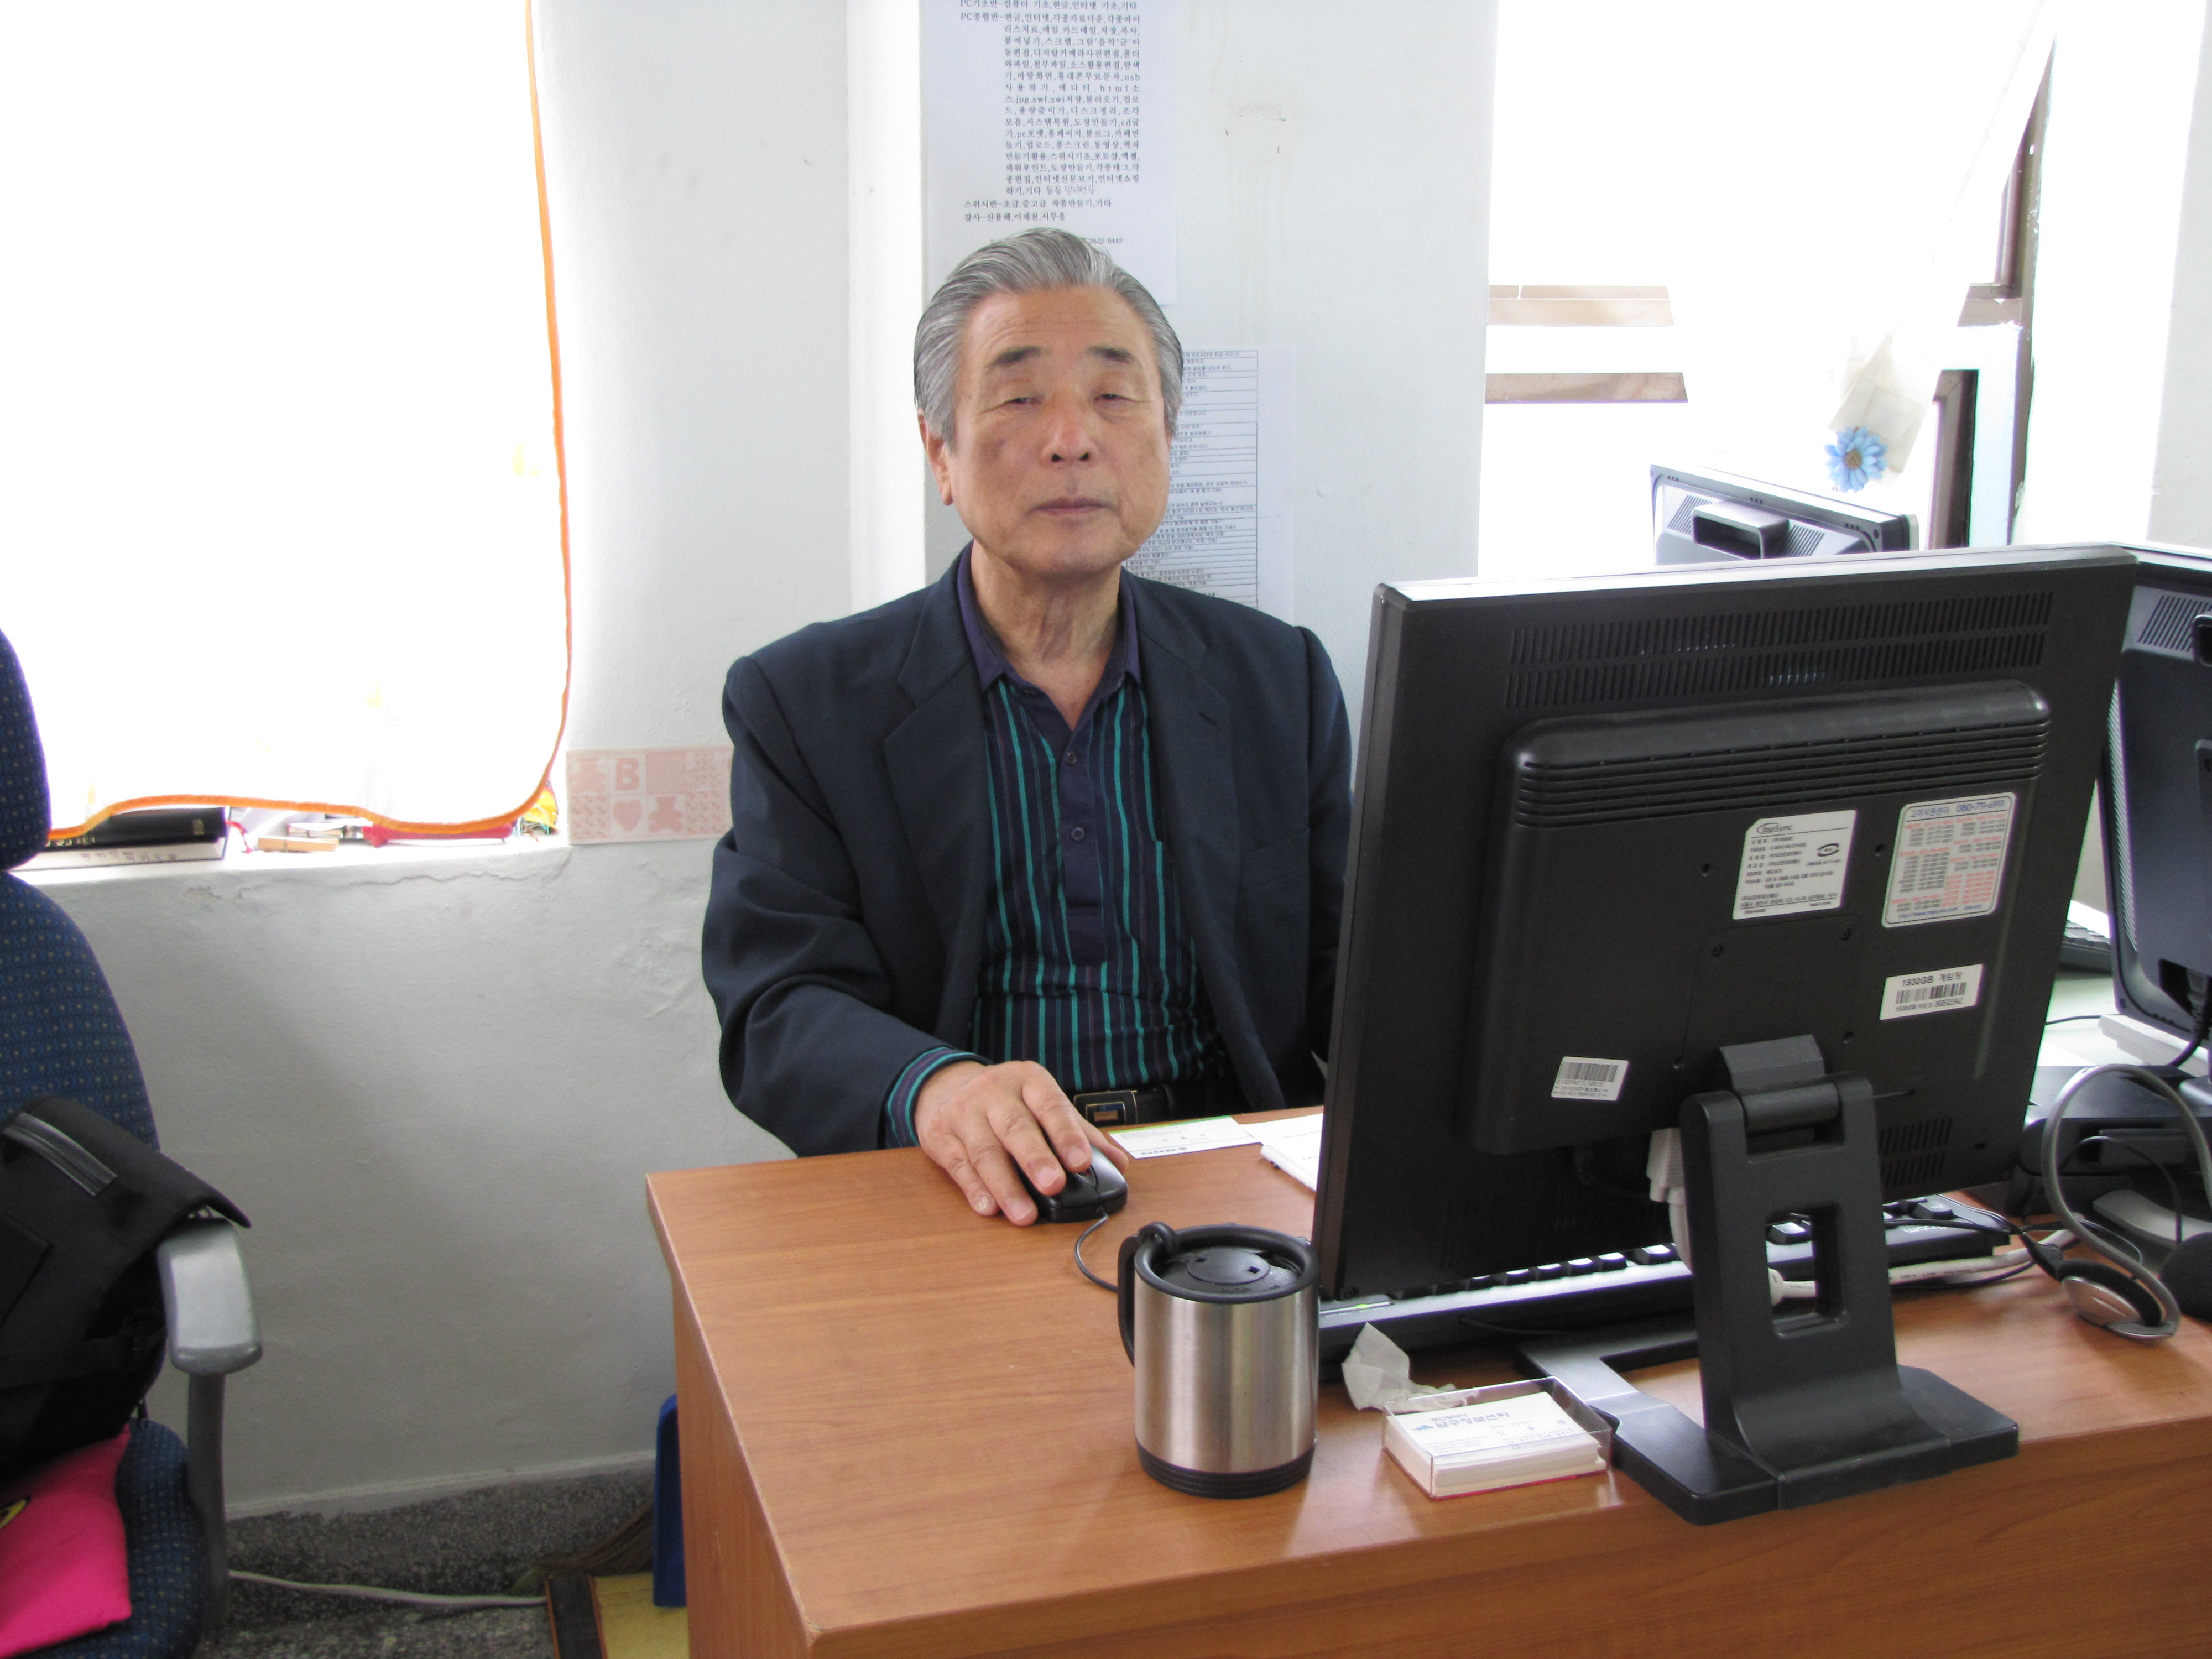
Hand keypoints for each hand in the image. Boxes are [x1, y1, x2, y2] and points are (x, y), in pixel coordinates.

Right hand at [911, 1060, 1133, 1224]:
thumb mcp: (1041, 1102)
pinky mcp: (941, 1136)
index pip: (1051, 1105)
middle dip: (1035, 1158)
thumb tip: (1119, 1163)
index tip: (1082, 1162)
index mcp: (1028, 1080)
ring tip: (1024, 1214)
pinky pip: (959, 1166)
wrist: (945, 1086)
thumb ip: (1079, 1132)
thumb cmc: (1005, 1100)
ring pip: (985, 1152)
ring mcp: (964, 1113)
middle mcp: (994, 1092)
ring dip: (1006, 1186)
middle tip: (1053, 1186)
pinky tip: (989, 1208)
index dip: (1066, 1134)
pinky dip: (974, 1189)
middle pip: (1016, 1127)